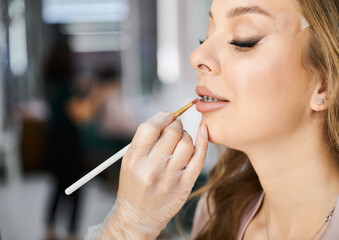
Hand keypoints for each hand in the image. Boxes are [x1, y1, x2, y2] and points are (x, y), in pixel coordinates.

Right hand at [102, 111, 207, 238]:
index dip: (161, 117)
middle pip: (172, 133)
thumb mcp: (129, 161)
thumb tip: (167, 118)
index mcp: (134, 159)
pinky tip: (203, 132)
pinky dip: (203, 141)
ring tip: (180, 140)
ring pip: (187, 142)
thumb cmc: (134, 185)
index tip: (166, 116)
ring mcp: (170, 177)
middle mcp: (151, 168)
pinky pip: (199, 157)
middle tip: (175, 126)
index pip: (150, 127)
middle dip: (176, 124)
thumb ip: (145, 140)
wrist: (138, 216)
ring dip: (186, 135)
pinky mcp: (184, 184)